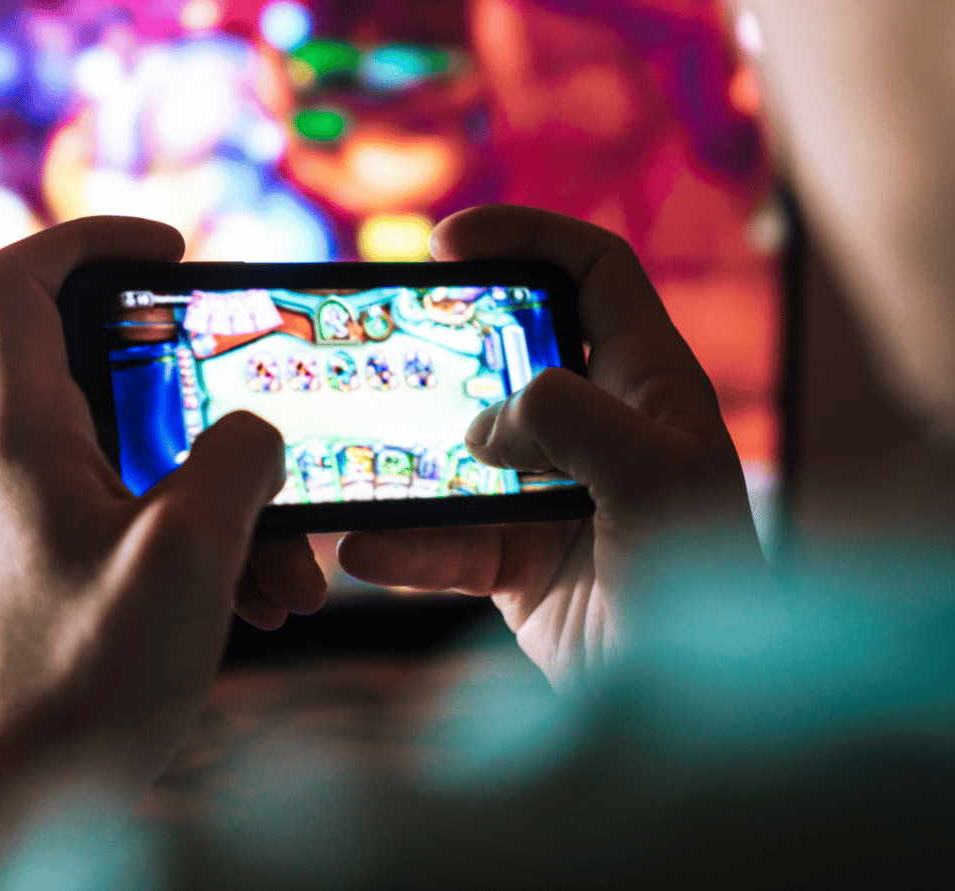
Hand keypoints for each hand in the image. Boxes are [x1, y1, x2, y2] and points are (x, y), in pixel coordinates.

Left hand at [0, 217, 325, 878]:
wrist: (18, 807)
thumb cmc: (78, 688)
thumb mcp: (188, 556)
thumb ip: (236, 463)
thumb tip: (257, 433)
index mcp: (24, 437)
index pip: (17, 282)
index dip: (92, 238)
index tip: (174, 246)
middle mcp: (27, 464)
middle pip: (113, 368)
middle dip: (209, 393)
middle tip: (266, 415)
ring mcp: (55, 516)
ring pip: (155, 457)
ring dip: (233, 494)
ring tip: (291, 567)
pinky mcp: (82, 563)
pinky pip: (160, 517)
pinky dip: (219, 541)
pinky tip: (265, 599)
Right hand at [338, 206, 764, 687]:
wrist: (691, 715)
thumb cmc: (704, 590)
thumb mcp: (657, 481)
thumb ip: (576, 419)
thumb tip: (488, 422)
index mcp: (650, 387)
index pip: (594, 272)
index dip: (527, 237)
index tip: (448, 243)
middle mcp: (600, 429)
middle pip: (511, 353)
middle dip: (448, 346)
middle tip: (384, 344)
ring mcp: (551, 492)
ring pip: (463, 451)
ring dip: (408, 458)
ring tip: (352, 460)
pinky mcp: (515, 555)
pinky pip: (446, 536)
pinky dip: (406, 543)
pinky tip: (364, 549)